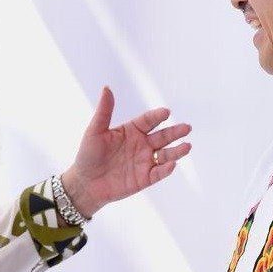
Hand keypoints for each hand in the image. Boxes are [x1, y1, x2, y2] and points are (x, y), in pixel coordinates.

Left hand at [61, 87, 191, 216]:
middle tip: (186, 127)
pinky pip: (158, 173)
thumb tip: (106, 88)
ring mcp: (144, 161)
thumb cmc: (88, 154)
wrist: (85, 183)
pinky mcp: (145, 178)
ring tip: (187, 146)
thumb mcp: (95, 130)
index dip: (157, 116)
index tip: (166, 112)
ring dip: (177, 151)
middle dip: (175, 132)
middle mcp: (141, 144)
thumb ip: (104, 111)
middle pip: (162, 136)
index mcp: (131, 131)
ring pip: (165, 155)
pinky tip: (172, 164)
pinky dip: (166, 169)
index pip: (148, 120)